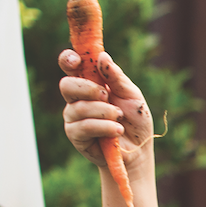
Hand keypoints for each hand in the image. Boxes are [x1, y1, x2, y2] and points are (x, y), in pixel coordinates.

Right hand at [59, 49, 151, 171]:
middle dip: (88, 89)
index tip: (77, 60)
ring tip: (120, 118)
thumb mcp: (132, 96)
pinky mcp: (75, 135)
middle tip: (107, 96)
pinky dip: (104, 127)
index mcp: (88, 83)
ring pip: (78, 108)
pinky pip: (83, 127)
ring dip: (104, 112)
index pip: (70, 66)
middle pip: (66, 85)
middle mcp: (76, 98)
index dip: (68, 59)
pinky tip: (117, 130)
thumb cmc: (134, 121)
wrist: (139, 151)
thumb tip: (102, 56)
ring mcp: (73, 117)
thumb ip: (117, 77)